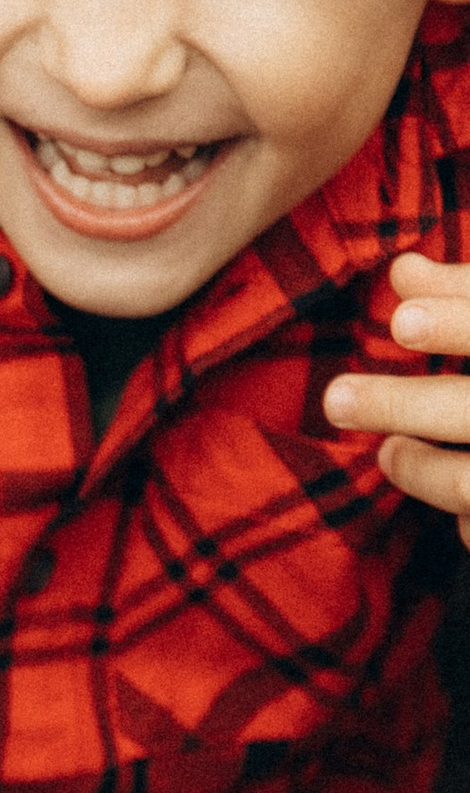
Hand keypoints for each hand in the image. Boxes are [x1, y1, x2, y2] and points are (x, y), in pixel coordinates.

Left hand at [324, 252, 469, 528]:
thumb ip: (468, 294)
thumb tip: (402, 270)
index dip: (458, 322)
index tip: (401, 321)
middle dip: (403, 405)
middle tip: (336, 399)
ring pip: (468, 482)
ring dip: (420, 468)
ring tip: (388, 452)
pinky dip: (468, 521)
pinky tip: (457, 505)